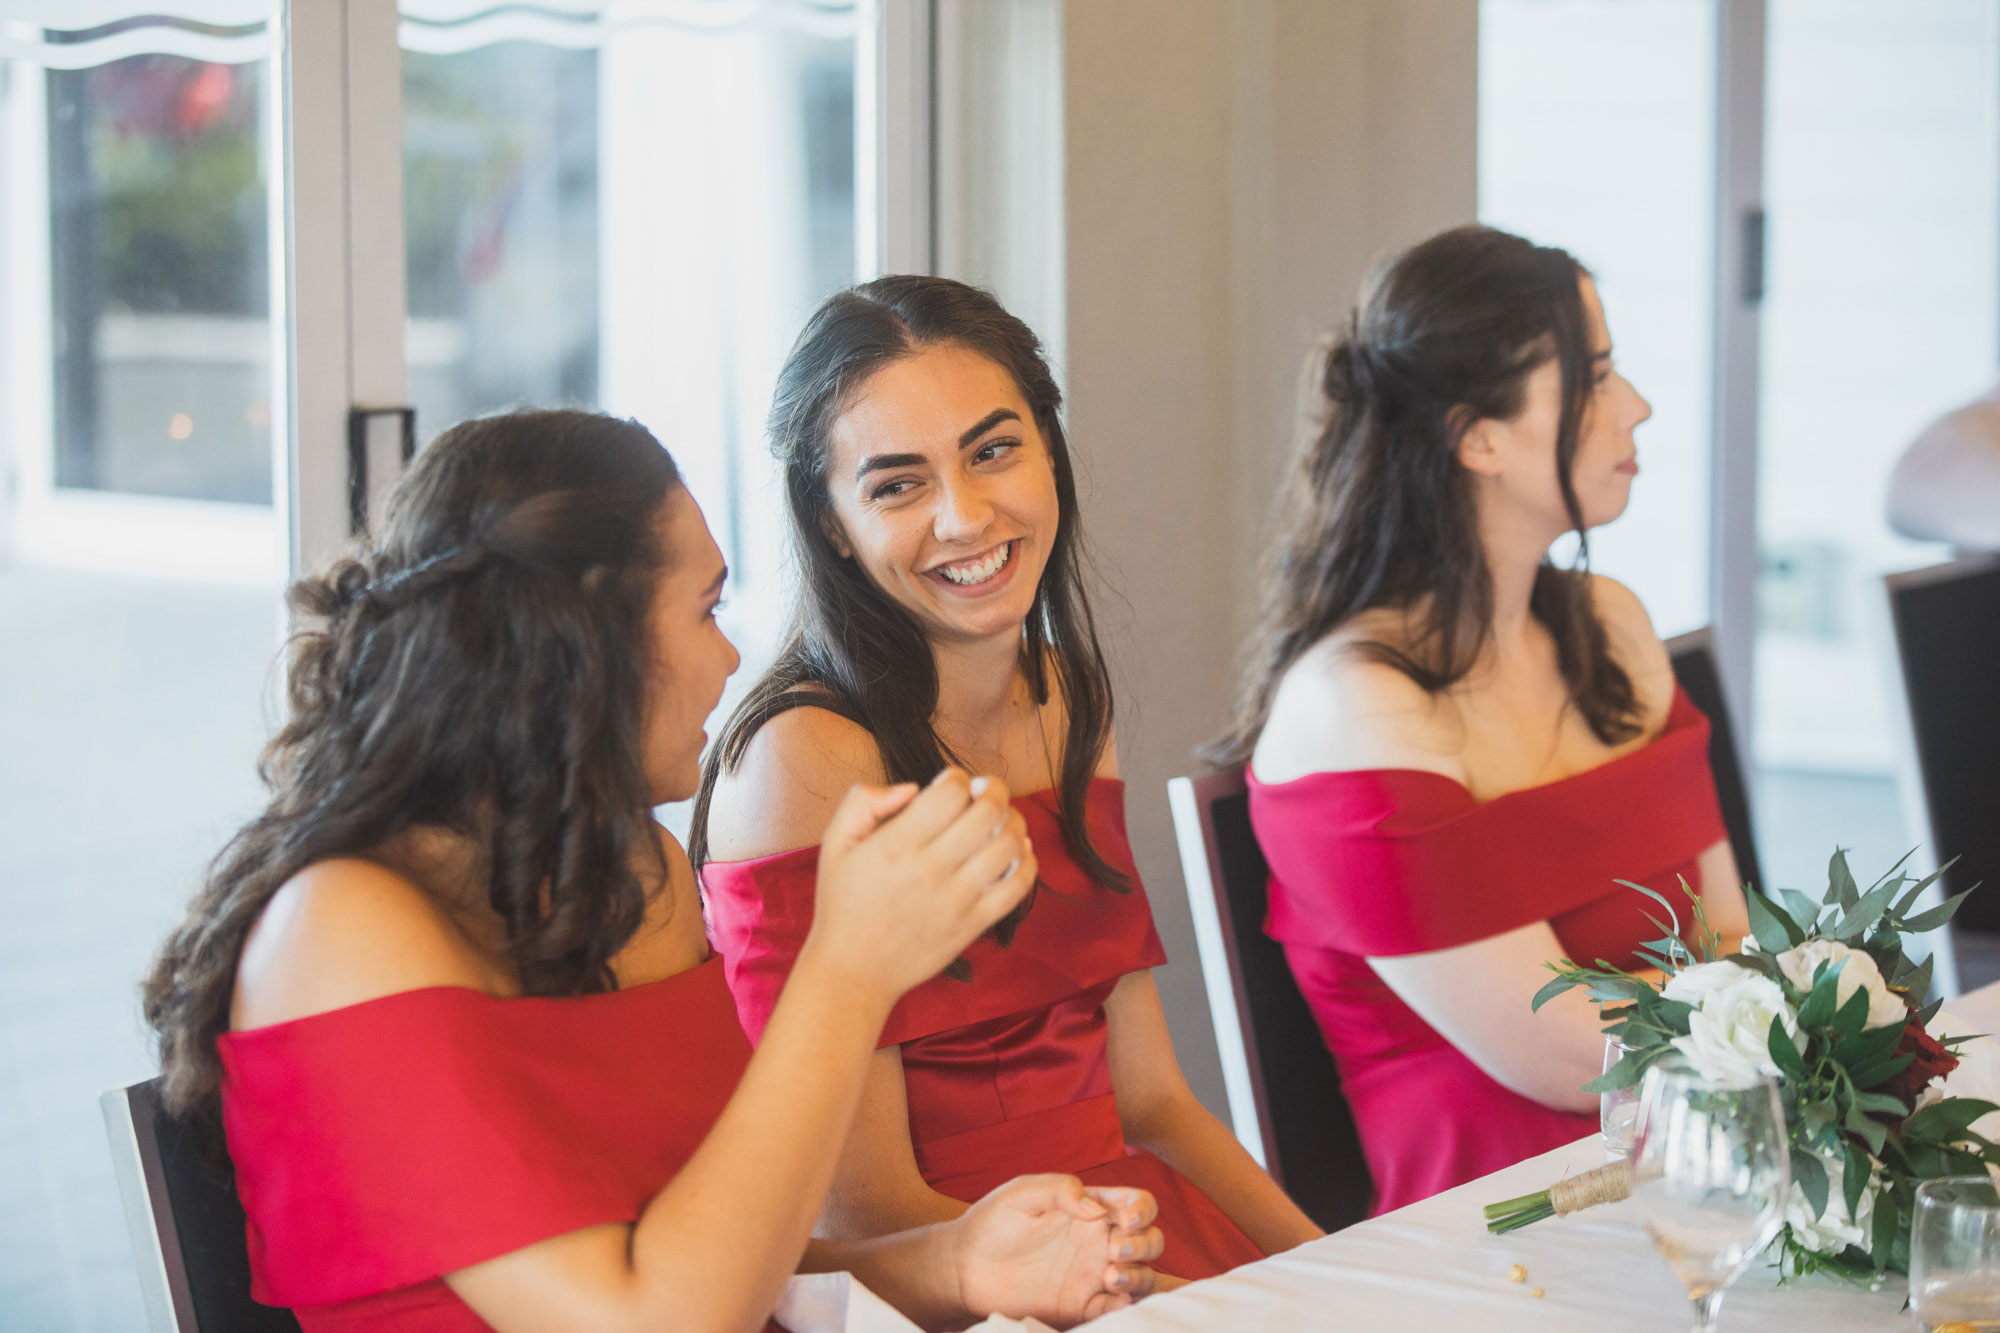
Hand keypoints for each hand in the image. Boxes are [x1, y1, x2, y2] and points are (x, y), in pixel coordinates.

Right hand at [804, 768, 1037, 999]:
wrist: (853, 970)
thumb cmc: (843, 904)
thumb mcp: (835, 844)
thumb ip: (864, 802)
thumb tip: (912, 788)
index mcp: (898, 843)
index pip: (952, 791)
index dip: (959, 776)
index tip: (953, 782)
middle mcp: (931, 869)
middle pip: (988, 812)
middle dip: (993, 790)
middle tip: (985, 791)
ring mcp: (957, 899)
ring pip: (1009, 845)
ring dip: (1013, 822)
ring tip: (1001, 820)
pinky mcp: (972, 925)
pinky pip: (1017, 888)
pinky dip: (1027, 863)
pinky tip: (1018, 852)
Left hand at [946, 1175, 1162, 1327]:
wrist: (965, 1267)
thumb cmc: (993, 1223)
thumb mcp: (1022, 1193)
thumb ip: (1061, 1189)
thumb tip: (1097, 1208)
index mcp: (1091, 1209)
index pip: (1138, 1204)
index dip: (1143, 1209)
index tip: (1125, 1218)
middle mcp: (1099, 1241)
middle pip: (1151, 1241)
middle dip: (1144, 1244)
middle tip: (1114, 1247)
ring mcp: (1093, 1274)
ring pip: (1142, 1276)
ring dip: (1138, 1275)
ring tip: (1109, 1275)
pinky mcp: (1081, 1305)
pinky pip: (1117, 1308)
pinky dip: (1124, 1305)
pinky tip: (1110, 1298)